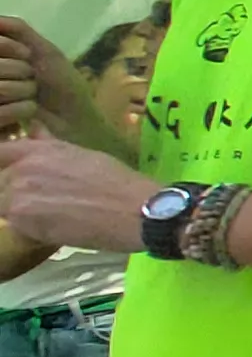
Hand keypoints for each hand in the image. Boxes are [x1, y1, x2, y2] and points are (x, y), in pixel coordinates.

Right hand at [0, 19, 94, 143]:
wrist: (76, 121)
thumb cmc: (62, 85)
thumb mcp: (44, 51)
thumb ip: (17, 30)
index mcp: (1, 59)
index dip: (8, 47)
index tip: (27, 55)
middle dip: (19, 70)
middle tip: (33, 79)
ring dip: (23, 90)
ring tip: (33, 97)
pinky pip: (2, 111)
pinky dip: (22, 109)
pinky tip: (31, 112)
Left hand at [0, 140, 157, 254]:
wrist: (134, 211)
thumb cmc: (117, 181)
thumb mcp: (83, 155)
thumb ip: (50, 146)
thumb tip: (34, 128)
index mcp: (37, 150)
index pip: (0, 152)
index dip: (5, 164)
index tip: (13, 173)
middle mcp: (22, 169)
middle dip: (13, 191)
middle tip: (44, 201)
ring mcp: (18, 195)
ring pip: (4, 204)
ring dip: (21, 210)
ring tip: (50, 215)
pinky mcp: (22, 221)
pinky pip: (14, 224)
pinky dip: (29, 228)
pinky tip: (54, 228)